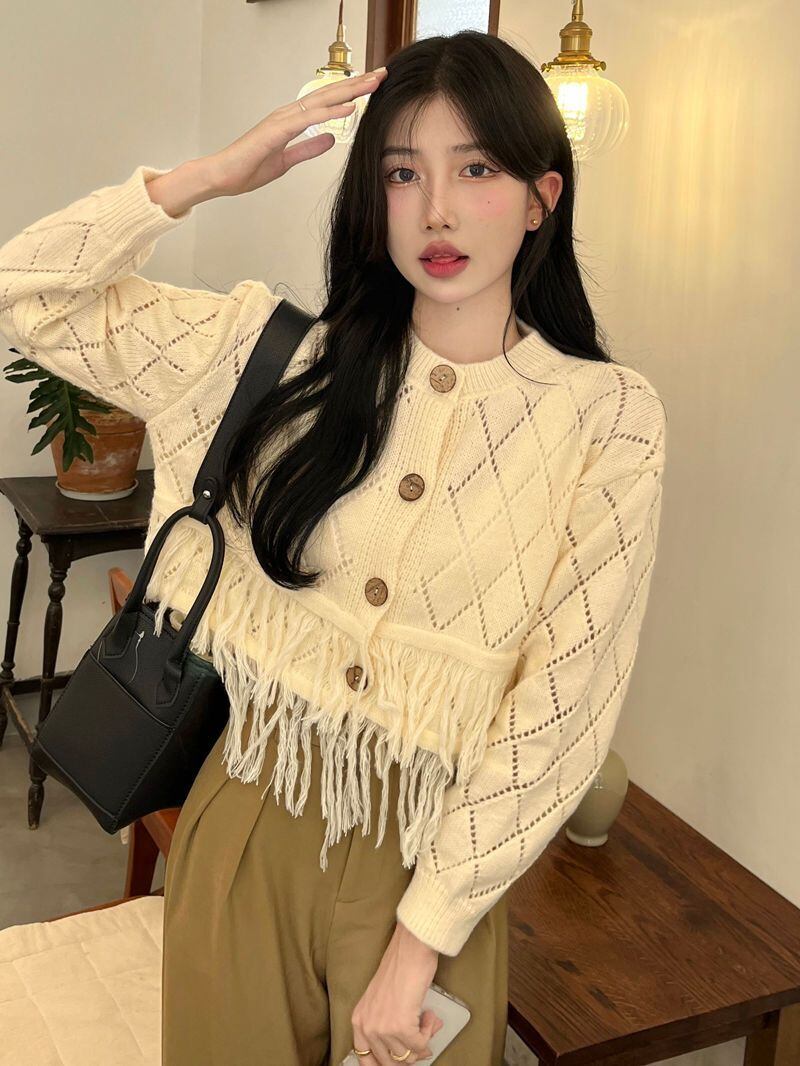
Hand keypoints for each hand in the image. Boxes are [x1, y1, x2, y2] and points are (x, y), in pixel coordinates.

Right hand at [205, 66, 388, 197]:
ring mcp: (282, 119)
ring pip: (322, 101)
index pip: (327, 103)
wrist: (223, 176)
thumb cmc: (248, 168)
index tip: (372, 88)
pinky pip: (309, 119)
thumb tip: (330, 140)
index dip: (351, 94)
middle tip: (381, 74)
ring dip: (349, 91)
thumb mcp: (287, 160)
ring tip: (372, 84)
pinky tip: (349, 108)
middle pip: (329, 95)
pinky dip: (330, 112)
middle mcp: (289, 114)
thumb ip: (308, 148)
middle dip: (356, 84)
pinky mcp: (276, 130)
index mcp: (292, 121)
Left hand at [351, 922, 443, 1064]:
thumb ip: (386, 1026)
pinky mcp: (401, 1026)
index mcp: (359, 1020)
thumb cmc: (400, 966)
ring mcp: (383, 1028)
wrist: (410, 948)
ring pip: (408, 1056)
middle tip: (421, 1039)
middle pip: (390, 1064)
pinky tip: (429, 1015)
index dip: (385, 1064)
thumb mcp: (381, 1000)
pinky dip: (429, 1032)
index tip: (401, 1060)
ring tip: (426, 1019)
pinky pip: (420, 1045)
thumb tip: (407, 1052)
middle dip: (410, 1054)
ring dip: (422, 1039)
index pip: (366, 1061)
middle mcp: (367, 1026)